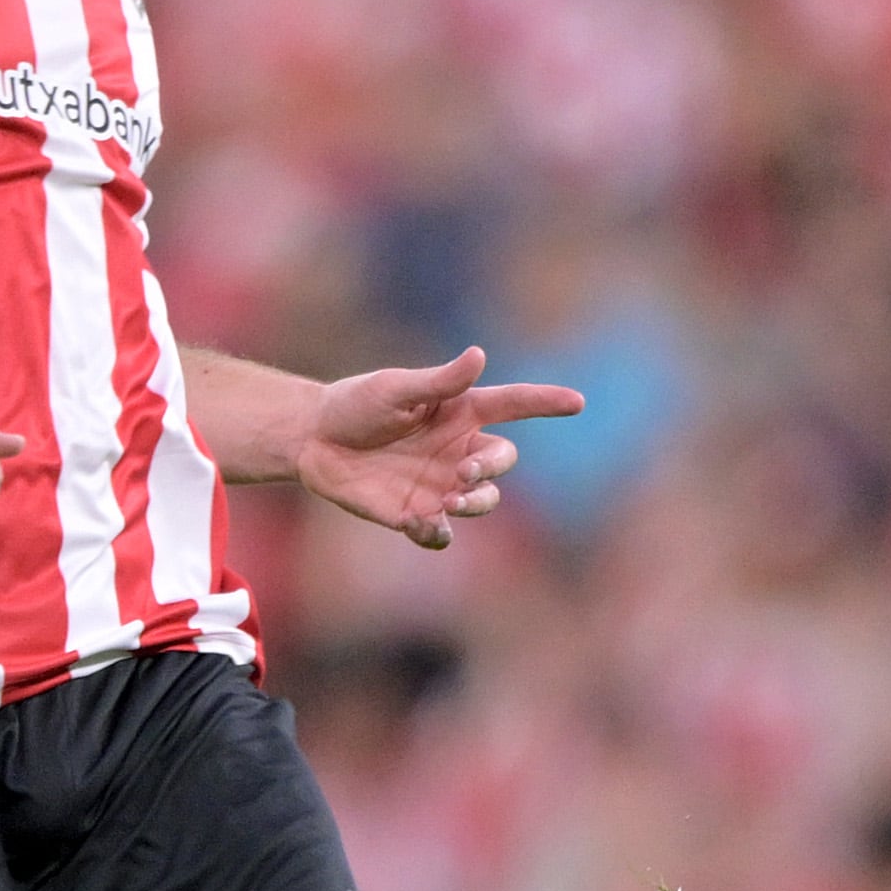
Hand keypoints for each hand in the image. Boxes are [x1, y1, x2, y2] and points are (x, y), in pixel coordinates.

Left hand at [294, 346, 583, 550]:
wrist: (313, 439)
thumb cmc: (357, 404)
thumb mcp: (395, 389)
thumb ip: (439, 382)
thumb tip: (479, 356)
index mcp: (460, 412)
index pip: (513, 404)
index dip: (545, 402)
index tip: (577, 402)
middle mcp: (457, 450)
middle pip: (502, 461)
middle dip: (492, 468)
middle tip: (464, 473)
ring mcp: (439, 485)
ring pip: (483, 501)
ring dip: (476, 503)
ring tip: (450, 500)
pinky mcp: (414, 514)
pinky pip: (440, 535)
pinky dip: (436, 534)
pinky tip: (420, 523)